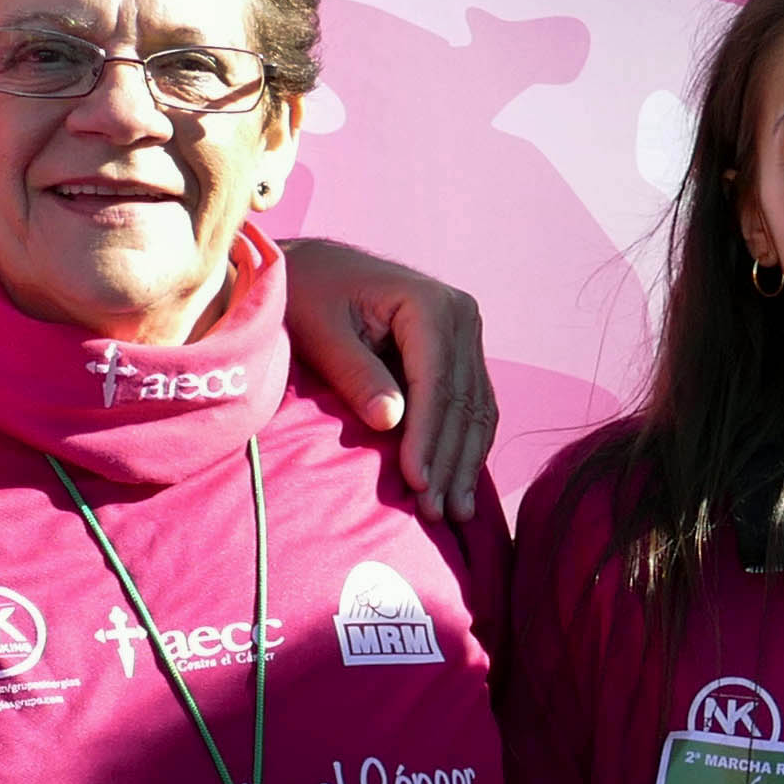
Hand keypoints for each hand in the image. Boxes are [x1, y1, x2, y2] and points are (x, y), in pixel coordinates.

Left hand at [274, 236, 500, 517]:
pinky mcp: (461, 353)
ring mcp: (466, 334)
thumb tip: (391, 422)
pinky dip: (465, 447)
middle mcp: (461, 315)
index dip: (428, 438)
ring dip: (465, 464)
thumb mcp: (320, 332)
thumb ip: (356, 374)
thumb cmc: (306, 296)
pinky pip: (472, 407)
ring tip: (455, 514)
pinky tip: (459, 486)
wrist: (312, 269)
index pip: (436, 383)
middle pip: (463, 402)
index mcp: (429, 303)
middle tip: (438, 514)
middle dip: (450, 461)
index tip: (417, 484)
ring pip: (476, 410)